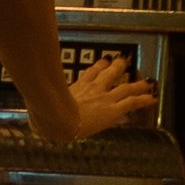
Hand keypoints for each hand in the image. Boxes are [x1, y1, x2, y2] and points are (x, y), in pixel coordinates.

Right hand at [26, 52, 158, 142]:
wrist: (58, 118)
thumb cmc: (47, 116)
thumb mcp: (42, 113)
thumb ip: (40, 117)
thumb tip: (32, 123)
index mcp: (76, 88)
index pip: (89, 75)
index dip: (97, 68)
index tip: (102, 63)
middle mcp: (92, 89)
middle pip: (107, 74)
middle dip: (116, 67)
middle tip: (123, 61)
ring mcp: (104, 97)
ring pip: (124, 86)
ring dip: (136, 83)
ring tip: (146, 81)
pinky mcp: (113, 109)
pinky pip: (132, 102)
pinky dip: (144, 99)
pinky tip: (153, 98)